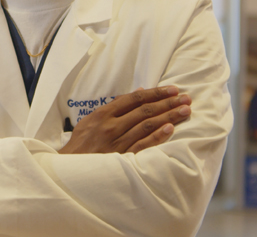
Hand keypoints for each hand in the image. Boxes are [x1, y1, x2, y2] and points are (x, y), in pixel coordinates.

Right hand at [59, 86, 190, 154]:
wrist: (70, 168)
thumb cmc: (81, 143)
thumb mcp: (91, 120)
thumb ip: (114, 107)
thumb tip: (137, 93)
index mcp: (103, 114)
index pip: (134, 99)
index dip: (155, 93)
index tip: (173, 90)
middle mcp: (111, 126)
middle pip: (145, 111)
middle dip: (167, 103)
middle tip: (186, 98)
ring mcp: (117, 142)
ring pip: (147, 126)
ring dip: (168, 117)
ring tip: (185, 111)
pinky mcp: (121, 157)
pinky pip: (143, 146)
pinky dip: (157, 137)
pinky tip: (170, 129)